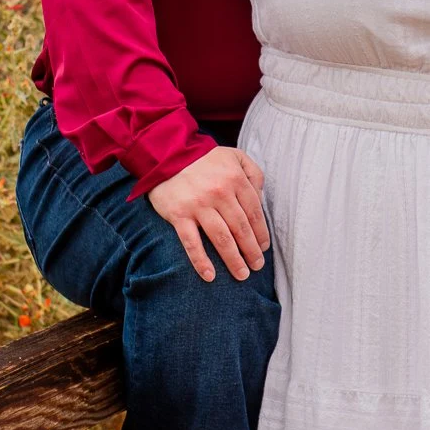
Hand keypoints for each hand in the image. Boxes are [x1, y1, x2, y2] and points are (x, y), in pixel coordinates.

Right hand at [148, 146, 269, 281]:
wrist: (166, 153)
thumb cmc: (204, 158)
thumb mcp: (235, 156)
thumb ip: (254, 172)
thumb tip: (262, 196)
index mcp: (235, 179)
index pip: (254, 212)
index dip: (261, 233)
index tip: (263, 247)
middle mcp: (219, 193)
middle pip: (241, 229)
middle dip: (251, 251)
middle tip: (257, 266)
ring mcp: (198, 205)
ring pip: (221, 238)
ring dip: (233, 260)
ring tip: (242, 274)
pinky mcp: (179, 215)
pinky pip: (191, 242)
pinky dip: (201, 261)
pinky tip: (209, 276)